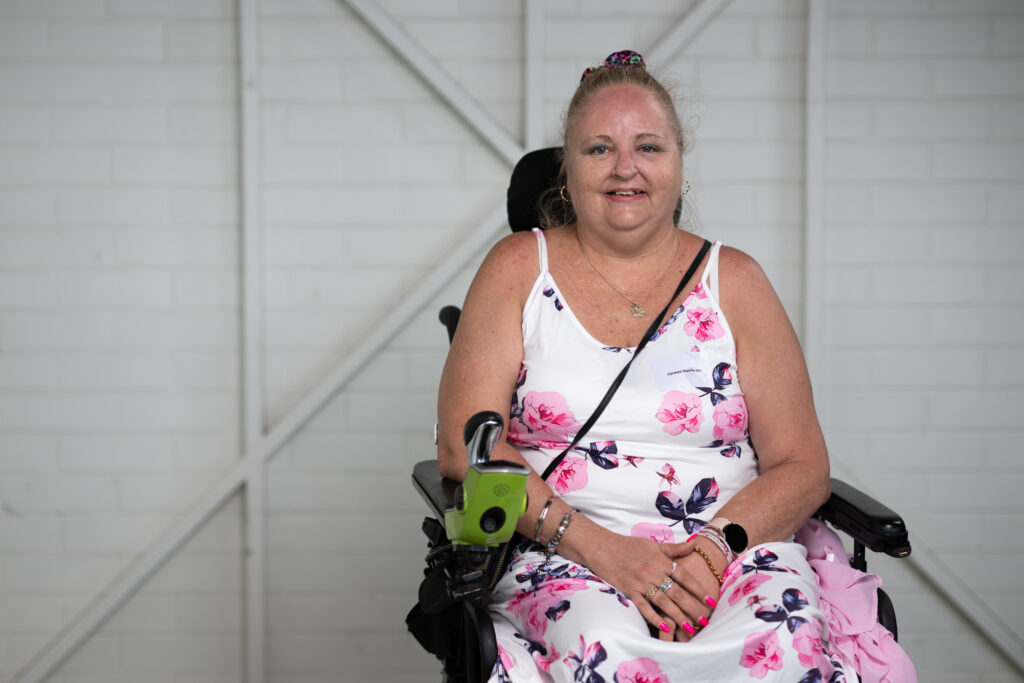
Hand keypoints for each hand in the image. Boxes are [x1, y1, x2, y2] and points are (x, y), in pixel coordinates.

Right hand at [582, 530, 716, 642]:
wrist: (602, 546)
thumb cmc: (628, 545)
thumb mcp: (653, 544)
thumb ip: (674, 548)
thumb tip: (695, 545)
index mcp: (661, 560)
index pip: (684, 576)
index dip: (698, 589)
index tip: (710, 601)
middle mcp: (653, 572)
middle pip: (677, 592)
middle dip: (692, 608)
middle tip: (705, 621)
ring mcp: (641, 582)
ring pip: (663, 602)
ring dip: (677, 616)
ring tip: (689, 628)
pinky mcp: (628, 590)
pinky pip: (643, 606)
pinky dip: (653, 616)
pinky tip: (664, 626)